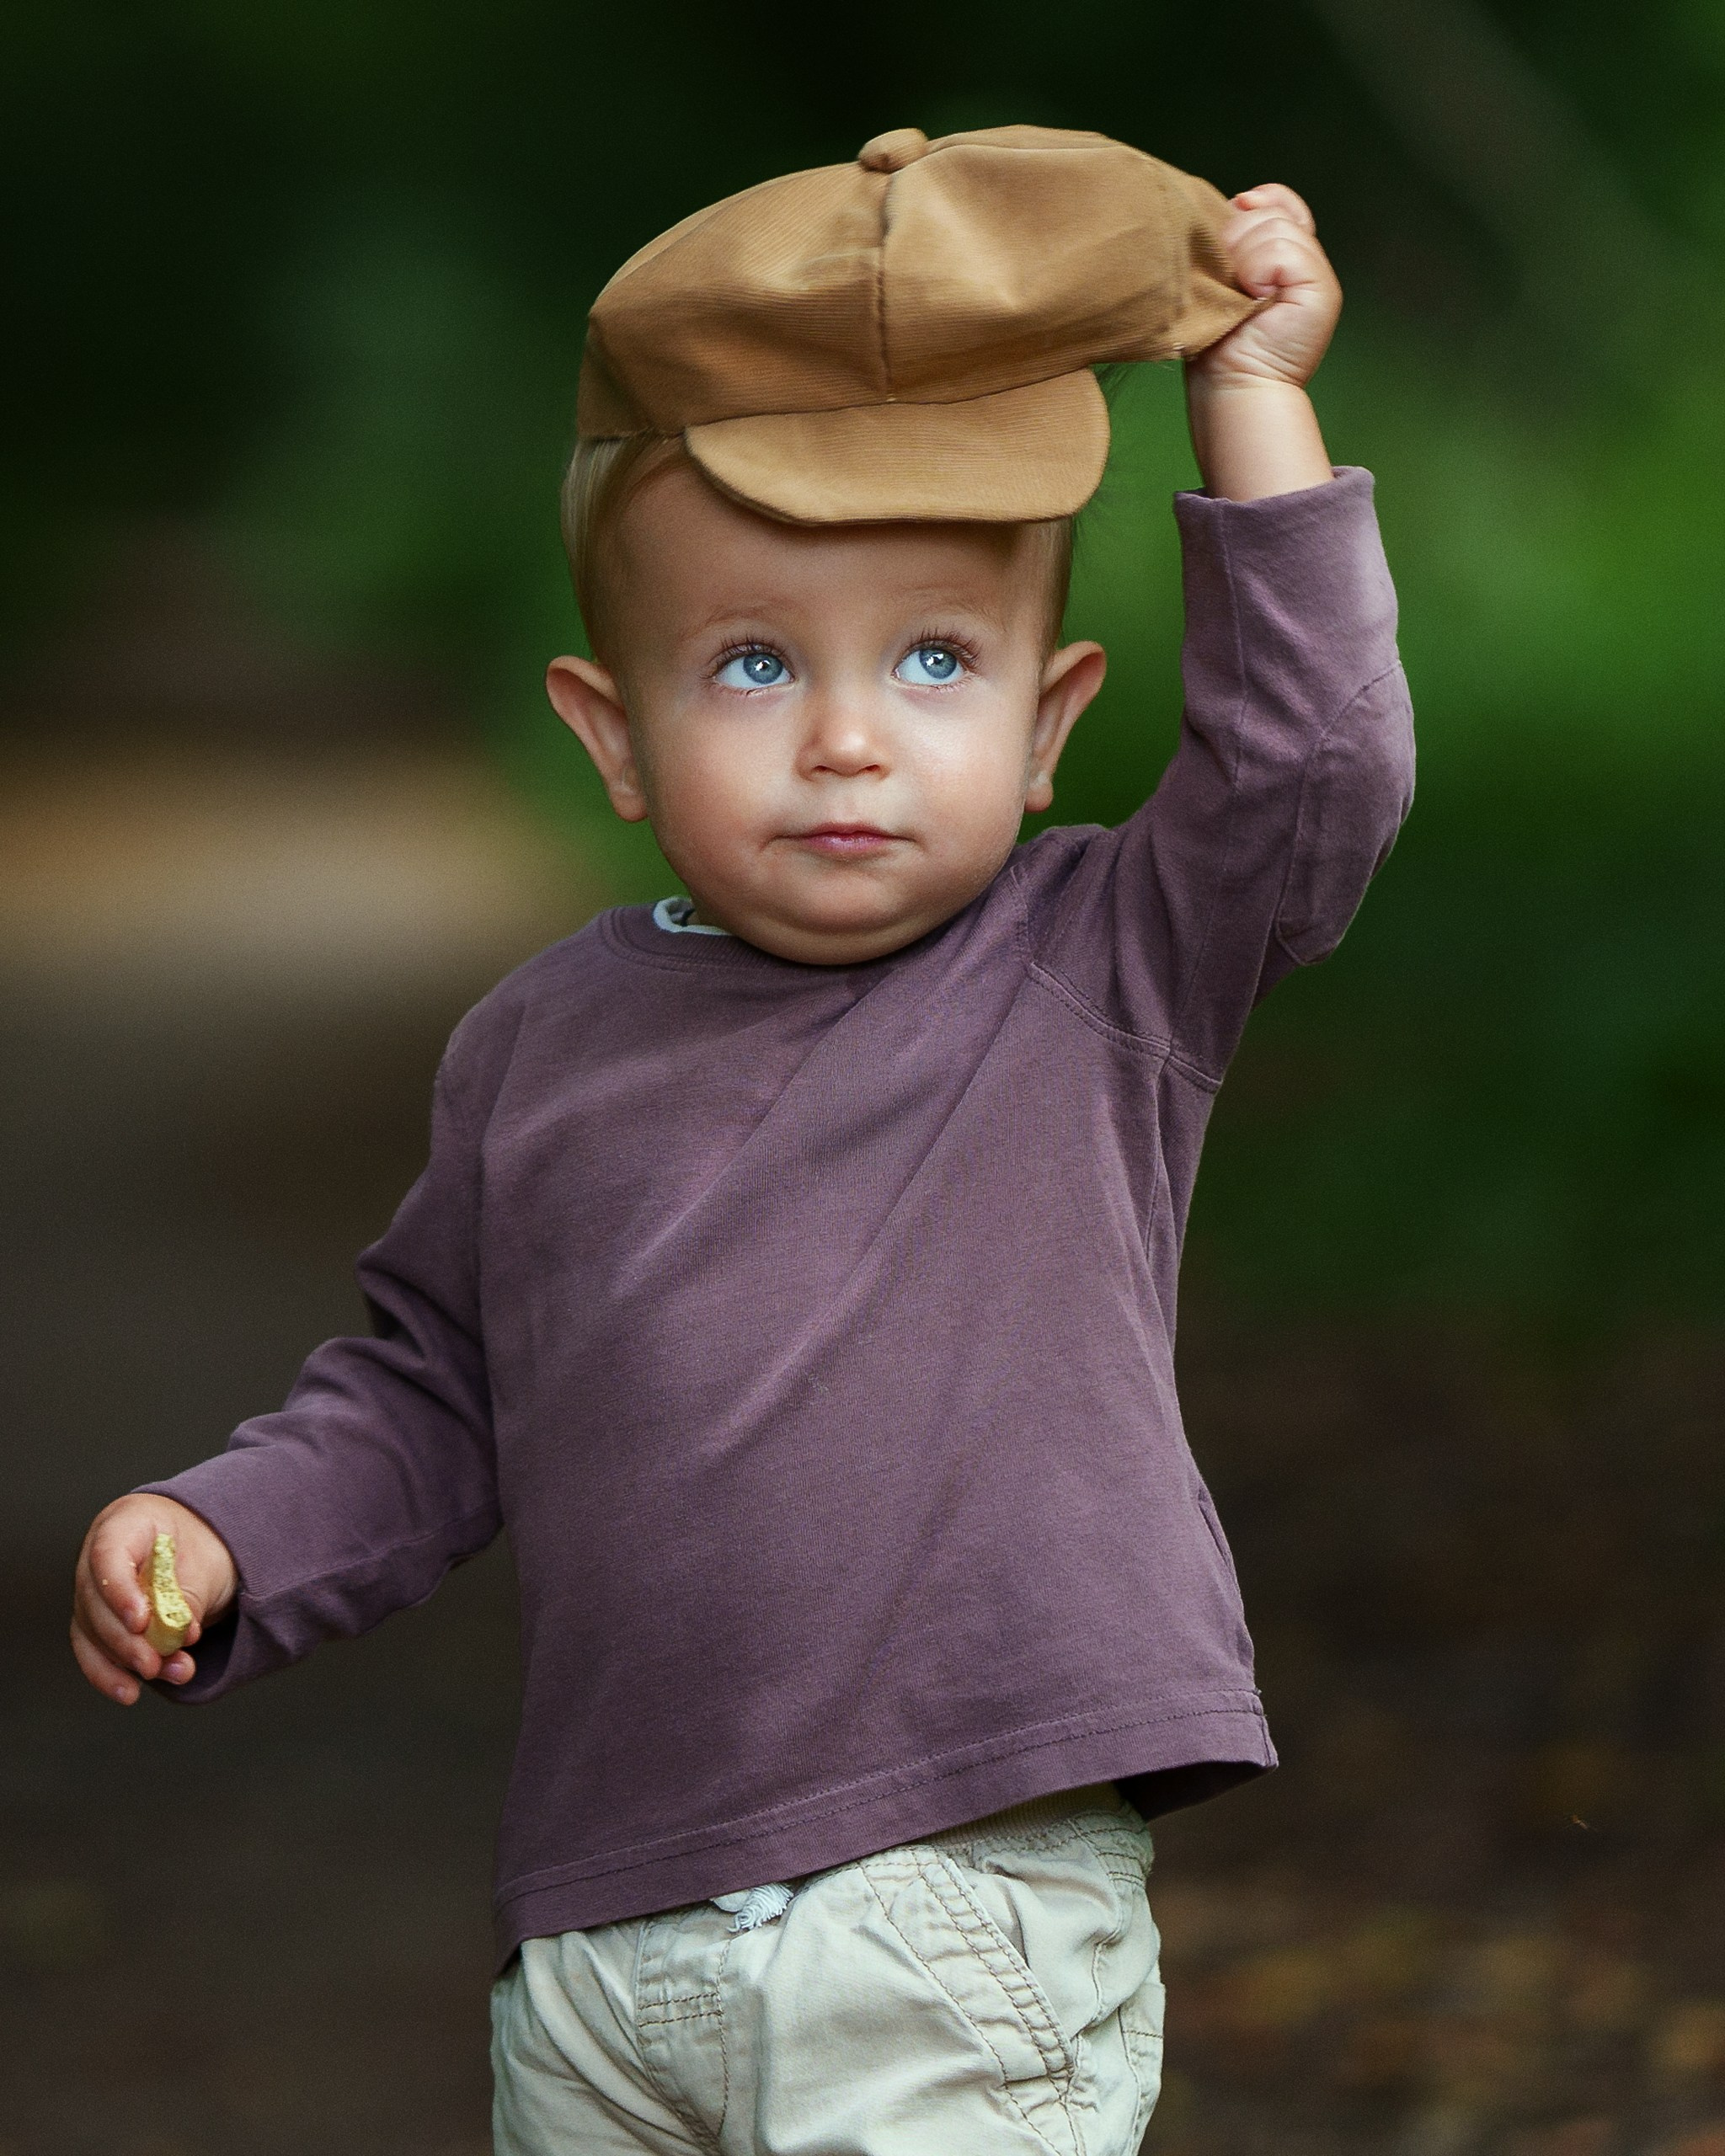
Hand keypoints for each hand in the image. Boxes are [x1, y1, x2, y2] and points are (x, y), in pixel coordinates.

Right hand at [70, 1494, 237, 1704]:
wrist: (203, 1549)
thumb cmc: (202, 1545)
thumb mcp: (206, 1562)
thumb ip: (187, 1597)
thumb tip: (176, 1638)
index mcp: (126, 1522)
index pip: (108, 1555)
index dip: (119, 1591)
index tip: (141, 1622)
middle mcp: (98, 1555)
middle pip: (95, 1601)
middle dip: (126, 1640)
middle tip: (155, 1664)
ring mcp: (93, 1589)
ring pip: (92, 1631)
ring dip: (127, 1661)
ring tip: (168, 1673)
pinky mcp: (96, 1621)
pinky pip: (94, 1650)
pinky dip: (111, 1673)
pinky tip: (129, 1691)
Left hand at [1189, 184, 1341, 393]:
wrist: (1233, 383)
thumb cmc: (1218, 339)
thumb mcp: (1220, 275)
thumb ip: (1234, 237)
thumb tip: (1242, 199)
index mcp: (1282, 254)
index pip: (1278, 201)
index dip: (1256, 203)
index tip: (1233, 218)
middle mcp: (1304, 259)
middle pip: (1269, 213)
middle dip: (1237, 240)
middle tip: (1229, 283)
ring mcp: (1317, 274)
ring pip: (1274, 229)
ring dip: (1245, 260)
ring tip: (1242, 295)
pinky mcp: (1321, 289)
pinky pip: (1283, 251)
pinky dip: (1259, 271)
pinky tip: (1255, 298)